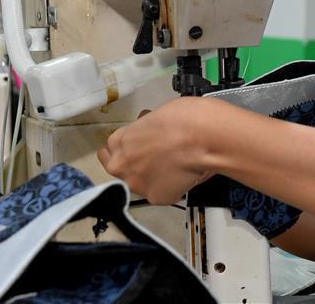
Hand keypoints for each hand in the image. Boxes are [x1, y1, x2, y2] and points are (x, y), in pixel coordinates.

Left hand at [97, 97, 219, 203]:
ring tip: (172, 167)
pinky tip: (182, 175)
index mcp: (120, 140)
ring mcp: (137, 184)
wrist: (202, 136)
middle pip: (119, 168)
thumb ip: (145, 129)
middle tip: (153, 158)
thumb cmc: (185, 119)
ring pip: (139, 184)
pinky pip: (162, 194)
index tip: (138, 145)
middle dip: (133, 164)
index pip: (112, 148)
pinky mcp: (157, 198)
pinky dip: (172, 187)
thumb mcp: (156, 115)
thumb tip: (150, 131)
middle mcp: (122, 165)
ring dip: (151, 178)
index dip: (129, 145)